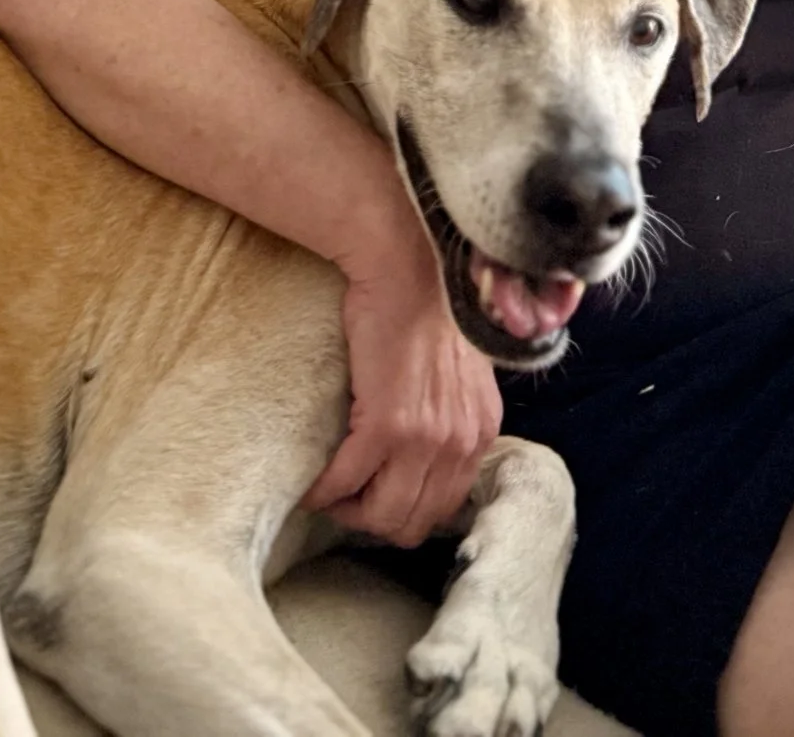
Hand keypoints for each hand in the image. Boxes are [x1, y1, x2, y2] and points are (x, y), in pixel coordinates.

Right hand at [304, 236, 501, 546]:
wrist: (408, 272)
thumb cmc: (425, 312)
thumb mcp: (460, 376)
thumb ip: (452, 417)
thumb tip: (425, 452)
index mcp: (481, 432)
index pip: (443, 507)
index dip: (402, 508)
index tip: (373, 495)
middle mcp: (462, 443)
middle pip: (412, 521)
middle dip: (373, 518)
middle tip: (345, 498)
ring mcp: (428, 439)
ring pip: (381, 514)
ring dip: (347, 510)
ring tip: (329, 491)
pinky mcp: (388, 426)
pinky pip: (346, 481)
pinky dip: (324, 489)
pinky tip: (312, 481)